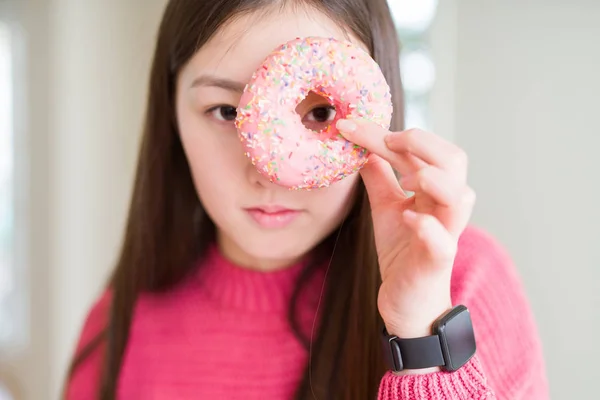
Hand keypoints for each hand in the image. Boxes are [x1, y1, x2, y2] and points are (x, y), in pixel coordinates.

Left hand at [337, 119, 475, 363]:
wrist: (407, 303)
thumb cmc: (402, 252)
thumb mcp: (386, 208)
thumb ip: (380, 179)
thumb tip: (363, 146)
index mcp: (433, 190)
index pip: (420, 151)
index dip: (385, 134)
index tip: (348, 125)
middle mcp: (444, 207)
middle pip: (455, 161)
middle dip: (422, 143)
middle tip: (387, 141)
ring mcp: (444, 234)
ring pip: (460, 197)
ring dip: (432, 179)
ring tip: (406, 180)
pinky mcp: (436, 262)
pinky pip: (442, 240)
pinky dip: (426, 225)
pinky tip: (406, 216)